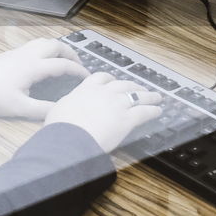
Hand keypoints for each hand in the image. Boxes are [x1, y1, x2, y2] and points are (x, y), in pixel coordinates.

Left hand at [0, 38, 87, 118]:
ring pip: (46, 42)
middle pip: (57, 45)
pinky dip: (48, 48)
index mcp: (34, 67)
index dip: (78, 71)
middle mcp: (30, 54)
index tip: (87, 78)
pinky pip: (37, 44)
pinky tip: (46, 60)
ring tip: (65, 60)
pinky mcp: (14, 52)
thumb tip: (61, 110)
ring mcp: (21, 51)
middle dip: (72, 54)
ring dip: (60, 48)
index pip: (63, 64)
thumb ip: (42, 109)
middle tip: (79, 66)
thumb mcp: (19, 107)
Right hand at [44, 72, 161, 152]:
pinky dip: (152, 110)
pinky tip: (158, 111)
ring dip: (148, 95)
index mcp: (86, 89)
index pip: (101, 77)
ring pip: (137, 95)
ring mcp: (117, 104)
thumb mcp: (58, 110)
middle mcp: (104, 93)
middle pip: (123, 84)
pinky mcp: (127, 119)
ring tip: (156, 97)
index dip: (110, 79)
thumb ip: (66, 105)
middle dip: (133, 85)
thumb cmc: (60, 127)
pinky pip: (144, 112)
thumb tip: (61, 108)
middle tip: (138, 88)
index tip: (114, 81)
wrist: (70, 138)